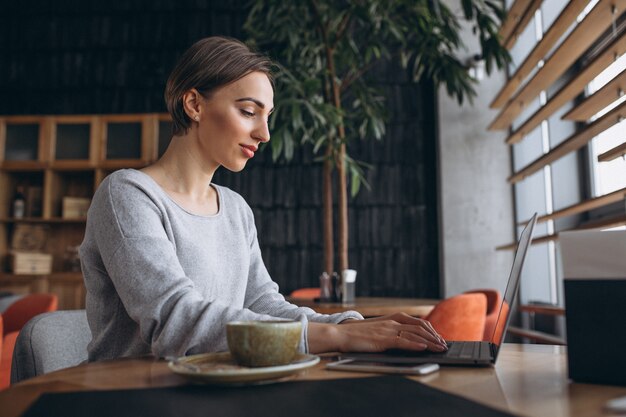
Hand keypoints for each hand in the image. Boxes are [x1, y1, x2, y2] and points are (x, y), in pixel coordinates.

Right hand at [308, 313, 447, 353]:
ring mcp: (388, 330)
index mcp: (393, 318)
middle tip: (444, 345)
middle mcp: (393, 322)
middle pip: (420, 328)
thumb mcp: (379, 329)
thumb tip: (408, 340)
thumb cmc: (359, 334)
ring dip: (430, 342)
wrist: (341, 334)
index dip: (431, 331)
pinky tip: (424, 348)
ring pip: (415, 335)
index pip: (418, 323)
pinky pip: (403, 341)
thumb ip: (392, 331)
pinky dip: (415, 344)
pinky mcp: (383, 339)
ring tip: (440, 349)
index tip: (439, 339)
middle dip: (435, 337)